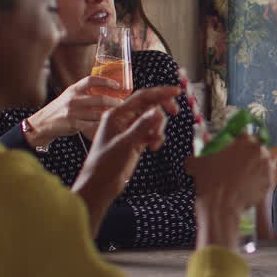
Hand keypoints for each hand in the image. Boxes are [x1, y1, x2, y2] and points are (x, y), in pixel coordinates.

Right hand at [25, 76, 124, 145]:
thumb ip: (83, 92)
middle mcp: (73, 99)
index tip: (117, 85)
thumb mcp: (69, 95)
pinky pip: (92, 125)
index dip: (106, 81)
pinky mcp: (73, 124)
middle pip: (100, 99)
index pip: (91, 80)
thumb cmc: (59, 109)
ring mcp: (72, 112)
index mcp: (73, 89)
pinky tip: (107, 124)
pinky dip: (101, 125)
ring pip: (98, 113)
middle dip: (115, 102)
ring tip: (118, 114)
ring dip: (110, 114)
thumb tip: (105, 88)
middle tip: (123, 104)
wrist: (42, 123)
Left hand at [73, 86, 181, 227]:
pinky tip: (153, 148)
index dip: (160, 92)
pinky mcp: (135, 142)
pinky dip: (156, 138)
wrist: (99, 185)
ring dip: (159, 128)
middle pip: (149, 106)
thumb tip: (158, 111)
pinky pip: (151, 133)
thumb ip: (142, 126)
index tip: (177, 91)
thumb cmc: (105, 163)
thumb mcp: (125, 144)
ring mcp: (130, 131)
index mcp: (117, 115)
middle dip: (162, 110)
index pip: (142, 97)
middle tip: (175, 112)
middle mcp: (124, 120)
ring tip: (155, 142)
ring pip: (152, 120)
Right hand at [187, 135, 276, 248]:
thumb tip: (206, 138)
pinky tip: (245, 187)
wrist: (220, 204)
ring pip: (261, 164)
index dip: (238, 144)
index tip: (234, 150)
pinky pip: (263, 178)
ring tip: (241, 178)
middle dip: (248, 156)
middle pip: (255, 149)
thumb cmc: (209, 180)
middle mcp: (259, 150)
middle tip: (237, 165)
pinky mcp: (269, 181)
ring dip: (254, 168)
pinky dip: (257, 181)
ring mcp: (267, 166)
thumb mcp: (200, 160)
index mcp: (244, 140)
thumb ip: (205, 146)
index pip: (244, 136)